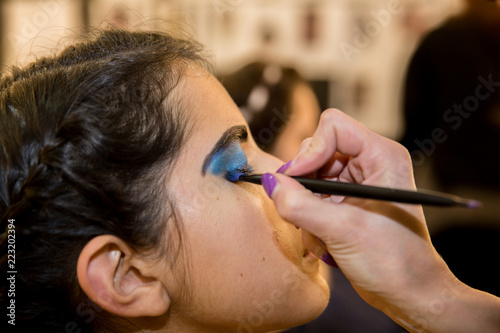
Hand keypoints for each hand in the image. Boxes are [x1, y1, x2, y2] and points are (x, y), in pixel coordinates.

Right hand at [263, 109, 499, 331]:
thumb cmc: (395, 262)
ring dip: (306, 208)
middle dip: (305, 184)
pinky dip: (310, 220)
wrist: (409, 295)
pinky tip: (326, 242)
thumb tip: (270, 183)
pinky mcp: (346, 203)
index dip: (310, 151)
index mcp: (381, 156)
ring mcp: (356, 184)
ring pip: (310, 177)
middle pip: (316, 151)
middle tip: (302, 211)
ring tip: (321, 235)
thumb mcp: (342, 230)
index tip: (295, 180)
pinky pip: (312, 199)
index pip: (333, 128)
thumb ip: (300, 205)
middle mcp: (369, 164)